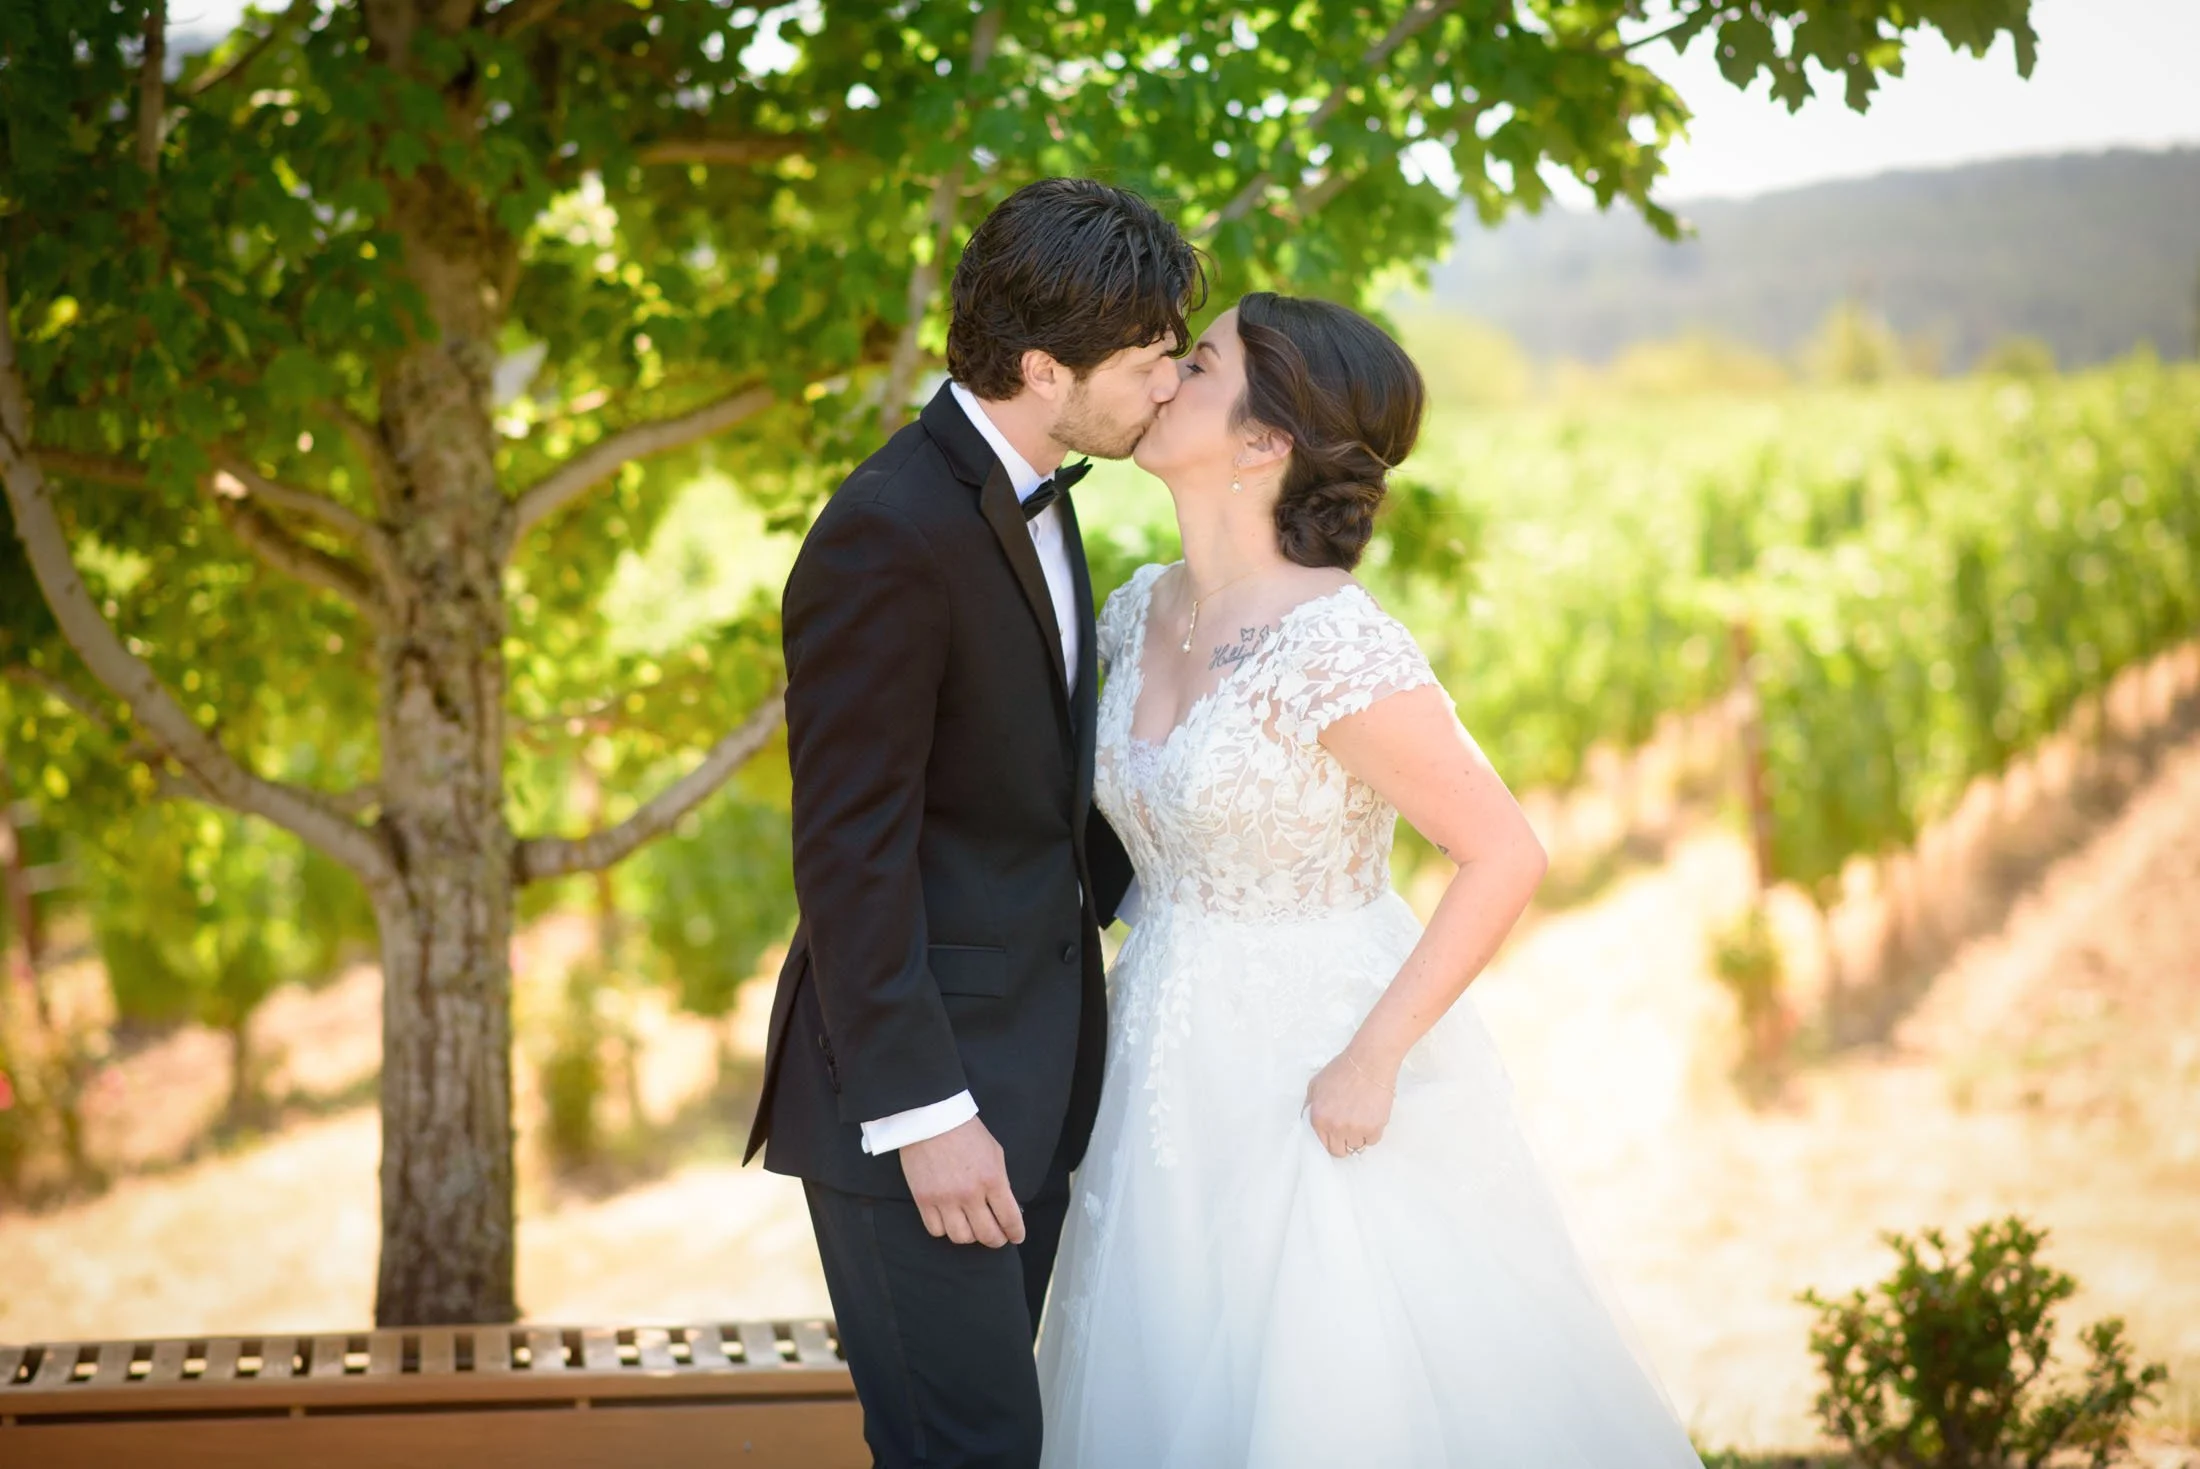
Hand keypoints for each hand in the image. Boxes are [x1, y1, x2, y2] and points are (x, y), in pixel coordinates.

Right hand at [898, 1116, 1025, 1247]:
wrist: (932, 1117)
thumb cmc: (966, 1132)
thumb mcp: (995, 1153)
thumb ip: (1000, 1182)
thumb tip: (1005, 1207)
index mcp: (993, 1179)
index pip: (1010, 1219)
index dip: (1016, 1233)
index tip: (1016, 1236)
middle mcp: (970, 1194)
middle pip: (987, 1235)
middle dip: (996, 1240)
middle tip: (997, 1237)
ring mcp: (945, 1199)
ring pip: (961, 1238)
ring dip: (970, 1236)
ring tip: (972, 1228)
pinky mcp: (923, 1200)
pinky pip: (936, 1230)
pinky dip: (945, 1229)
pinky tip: (950, 1221)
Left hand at [1304, 1047, 1397, 1157]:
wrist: (1369, 1062)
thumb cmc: (1343, 1069)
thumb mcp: (1315, 1085)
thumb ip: (1309, 1106)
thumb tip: (1308, 1120)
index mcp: (1318, 1118)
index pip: (1322, 1145)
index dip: (1329, 1140)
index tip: (1335, 1136)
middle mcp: (1335, 1127)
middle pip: (1339, 1151)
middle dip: (1342, 1142)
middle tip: (1348, 1129)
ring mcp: (1355, 1129)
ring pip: (1356, 1146)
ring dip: (1357, 1136)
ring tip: (1360, 1118)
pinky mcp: (1374, 1128)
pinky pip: (1372, 1140)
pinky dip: (1372, 1132)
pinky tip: (1370, 1116)